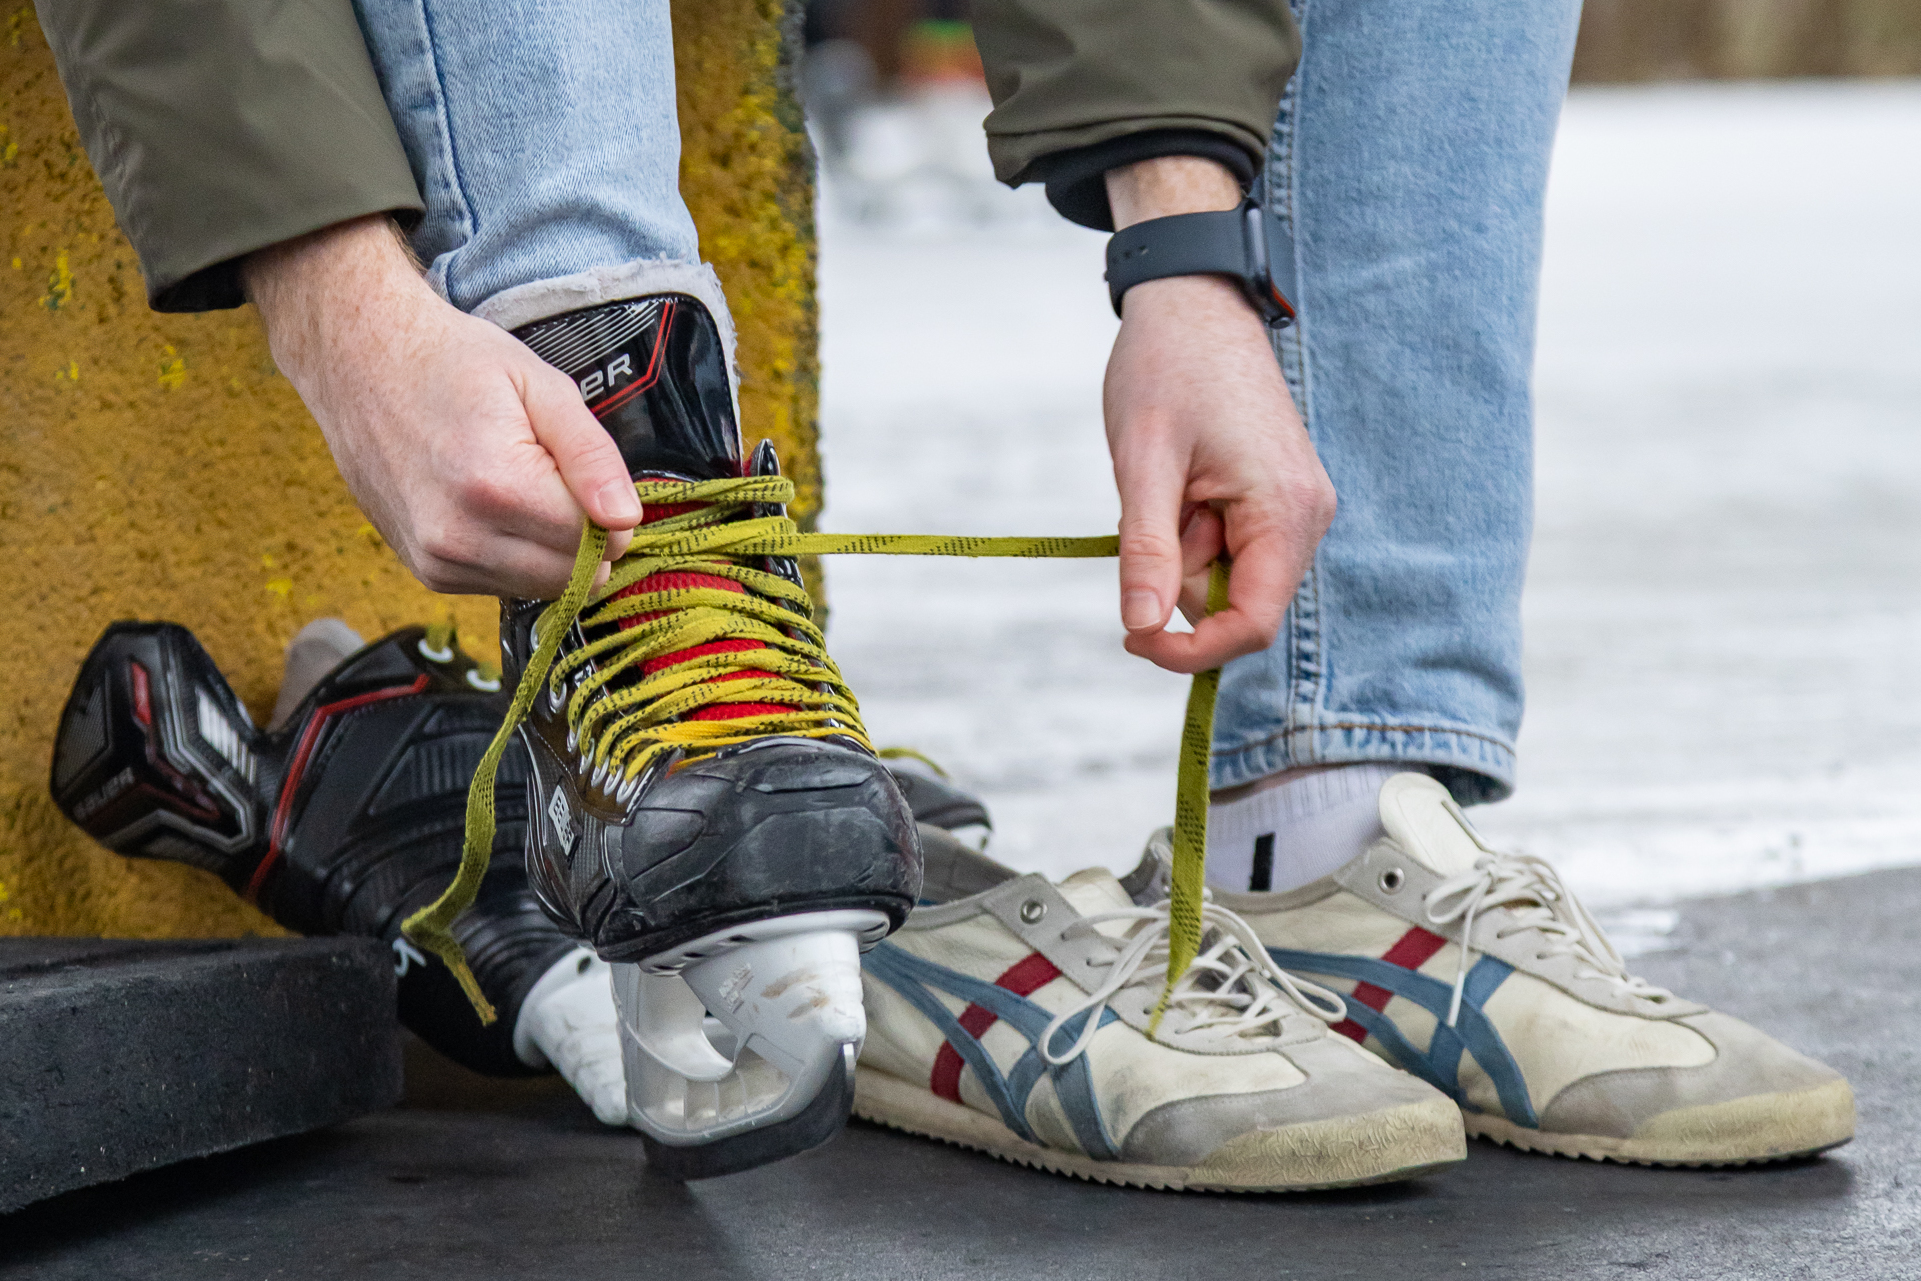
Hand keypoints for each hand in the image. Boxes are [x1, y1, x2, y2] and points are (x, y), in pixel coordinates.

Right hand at [244, 216, 638, 598]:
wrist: (360, 363)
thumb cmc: (455, 364)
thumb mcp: (543, 387)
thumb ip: (593, 457)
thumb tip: (627, 519)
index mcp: (497, 487)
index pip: (599, 544)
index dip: (612, 513)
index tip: (584, 474)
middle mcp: (461, 538)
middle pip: (574, 578)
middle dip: (586, 537)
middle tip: (556, 480)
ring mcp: (439, 562)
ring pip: (542, 589)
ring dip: (551, 551)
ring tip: (519, 487)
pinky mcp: (429, 573)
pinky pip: (504, 586)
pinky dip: (516, 557)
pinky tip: (492, 507)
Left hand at [1103, 159, 1335, 674]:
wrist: (1194, 299)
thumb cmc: (1168, 368)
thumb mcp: (1143, 463)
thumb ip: (1148, 551)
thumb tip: (1143, 628)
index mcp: (1286, 511)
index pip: (1253, 623)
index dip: (1192, 650)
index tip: (1133, 640)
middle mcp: (1306, 516)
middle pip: (1238, 604)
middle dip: (1182, 575)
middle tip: (1155, 503)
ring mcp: (1295, 507)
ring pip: (1228, 577)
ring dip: (1183, 549)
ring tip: (1170, 478)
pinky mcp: (1276, 499)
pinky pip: (1229, 546)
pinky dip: (1192, 530)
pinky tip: (1184, 478)